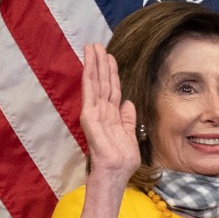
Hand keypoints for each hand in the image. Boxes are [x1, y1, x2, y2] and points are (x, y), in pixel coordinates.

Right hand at [78, 42, 139, 182]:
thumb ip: (128, 119)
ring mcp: (93, 112)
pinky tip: (89, 61)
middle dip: (100, 63)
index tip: (109, 56)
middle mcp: (101, 111)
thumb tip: (128, 103)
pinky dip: (89, 74)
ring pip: (95, 82)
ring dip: (93, 63)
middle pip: (102, 82)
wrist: (115, 173)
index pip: (111, 89)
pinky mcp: (88, 115)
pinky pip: (89, 90)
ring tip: (92, 46)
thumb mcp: (130, 136)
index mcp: (111, 116)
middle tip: (97, 44)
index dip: (111, 73)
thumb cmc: (122, 160)